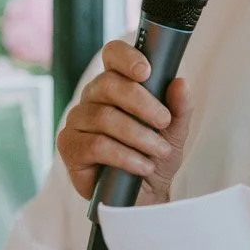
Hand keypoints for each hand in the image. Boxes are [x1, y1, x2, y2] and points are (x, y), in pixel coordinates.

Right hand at [56, 42, 191, 203]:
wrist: (143, 195)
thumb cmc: (155, 156)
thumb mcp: (175, 132)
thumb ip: (180, 107)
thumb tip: (180, 82)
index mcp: (116, 84)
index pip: (112, 55)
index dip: (126, 57)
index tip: (147, 72)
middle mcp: (92, 98)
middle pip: (108, 84)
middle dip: (142, 103)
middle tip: (164, 121)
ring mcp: (77, 121)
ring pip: (103, 117)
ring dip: (138, 135)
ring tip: (159, 151)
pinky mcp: (70, 147)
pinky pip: (95, 145)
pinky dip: (124, 155)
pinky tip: (142, 165)